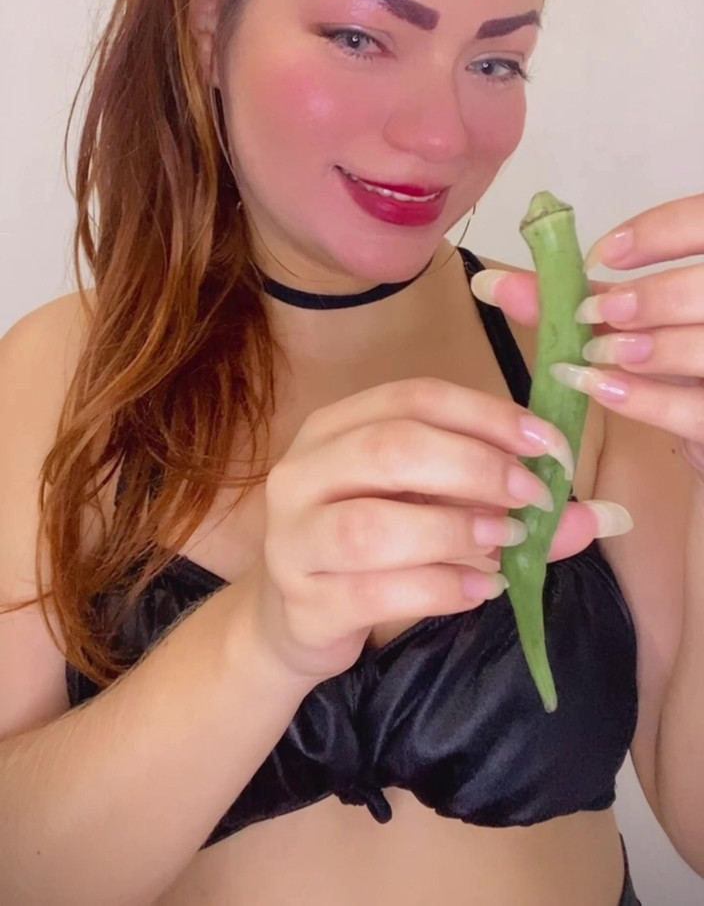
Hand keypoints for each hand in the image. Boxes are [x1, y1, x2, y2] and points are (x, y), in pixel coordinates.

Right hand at [248, 378, 603, 682]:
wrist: (291, 620)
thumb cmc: (371, 547)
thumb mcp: (429, 508)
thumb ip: (502, 502)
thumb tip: (595, 514)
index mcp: (334, 427)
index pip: (412, 397)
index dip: (486, 415)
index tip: (548, 443)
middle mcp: (303, 472)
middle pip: (390, 448)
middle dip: (475, 468)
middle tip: (531, 496)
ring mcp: (293, 540)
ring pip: (374, 525)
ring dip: (454, 530)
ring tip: (505, 543)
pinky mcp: (304, 604)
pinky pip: (376, 591)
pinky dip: (440, 588)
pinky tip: (479, 588)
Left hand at [474, 192, 703, 478]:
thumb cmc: (671, 361)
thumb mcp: (625, 319)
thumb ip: (570, 297)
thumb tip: (489, 283)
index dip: (658, 232)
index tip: (602, 255)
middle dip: (648, 298)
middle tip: (593, 312)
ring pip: (703, 347)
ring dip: (644, 348)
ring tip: (597, 353)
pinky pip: (693, 408)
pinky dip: (644, 399)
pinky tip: (603, 388)